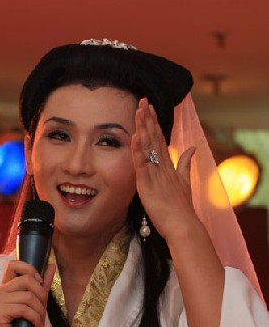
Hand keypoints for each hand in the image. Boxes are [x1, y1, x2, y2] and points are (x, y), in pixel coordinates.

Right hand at [0, 260, 55, 326]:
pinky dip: (36, 319)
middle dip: (41, 295)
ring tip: (40, 321)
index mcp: (5, 287)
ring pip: (28, 296)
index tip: (39, 283)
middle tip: (43, 310)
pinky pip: (24, 309)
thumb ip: (42, 285)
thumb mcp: (35, 303)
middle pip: (27, 280)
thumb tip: (52, 265)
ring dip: (40, 311)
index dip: (30, 269)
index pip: (13, 264)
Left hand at [132, 98, 197, 242]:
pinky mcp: (148, 184)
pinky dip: (138, 151)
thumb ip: (186, 164)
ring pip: (148, 147)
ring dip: (143, 128)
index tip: (149, 108)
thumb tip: (192, 148)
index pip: (160, 140)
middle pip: (154, 138)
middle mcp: (162, 166)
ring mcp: (156, 174)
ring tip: (139, 110)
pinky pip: (142, 165)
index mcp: (168, 166)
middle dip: (148, 119)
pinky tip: (135, 137)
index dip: (154, 123)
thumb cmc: (181, 208)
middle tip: (143, 101)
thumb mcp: (184, 182)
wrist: (183, 226)